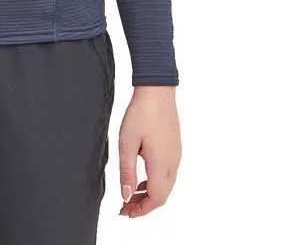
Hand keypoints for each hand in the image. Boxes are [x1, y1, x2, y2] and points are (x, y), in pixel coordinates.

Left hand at [116, 85, 180, 217]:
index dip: (141, 210)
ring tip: (131, 194)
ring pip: (166, 185)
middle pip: (162, 196)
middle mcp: (173, 162)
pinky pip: (168, 173)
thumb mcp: (127, 143)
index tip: (125, 212)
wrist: (157, 90)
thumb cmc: (140, 113)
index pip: (156, 199)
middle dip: (144, 205)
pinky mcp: (175, 147)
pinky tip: (142, 177)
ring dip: (150, 194)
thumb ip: (127, 172)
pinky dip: (155, 182)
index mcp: (161, 163)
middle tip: (126, 207)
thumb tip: (127, 196)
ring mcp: (176, 155)